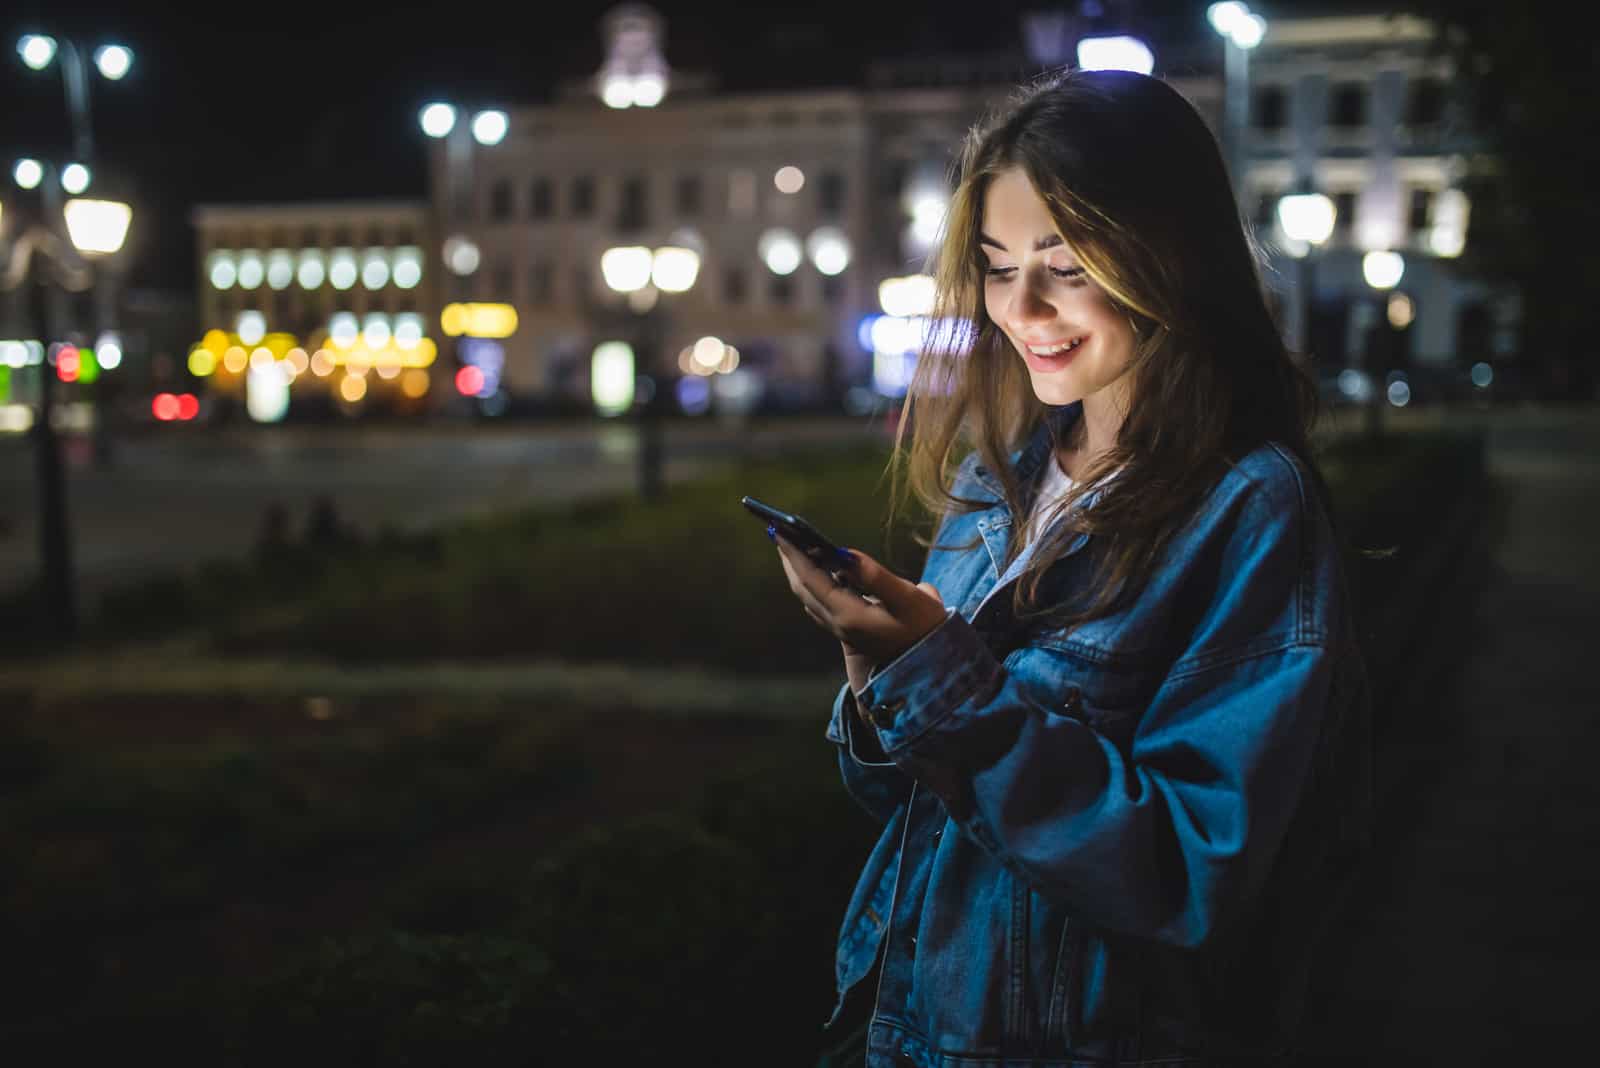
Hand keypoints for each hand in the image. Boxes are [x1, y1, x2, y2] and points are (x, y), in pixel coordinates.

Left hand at [772, 533, 945, 693]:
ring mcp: (843, 629)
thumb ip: (875, 576)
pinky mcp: (850, 631)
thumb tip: (846, 554)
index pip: (811, 580)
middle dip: (791, 561)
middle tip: (780, 533)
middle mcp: (838, 624)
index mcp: (847, 615)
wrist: (933, 665)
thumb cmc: (924, 629)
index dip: (794, 555)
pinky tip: (823, 571)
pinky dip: (815, 583)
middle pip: (804, 588)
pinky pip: (822, 603)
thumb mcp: (907, 599)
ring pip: (810, 597)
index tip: (780, 532)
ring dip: (800, 571)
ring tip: (796, 547)